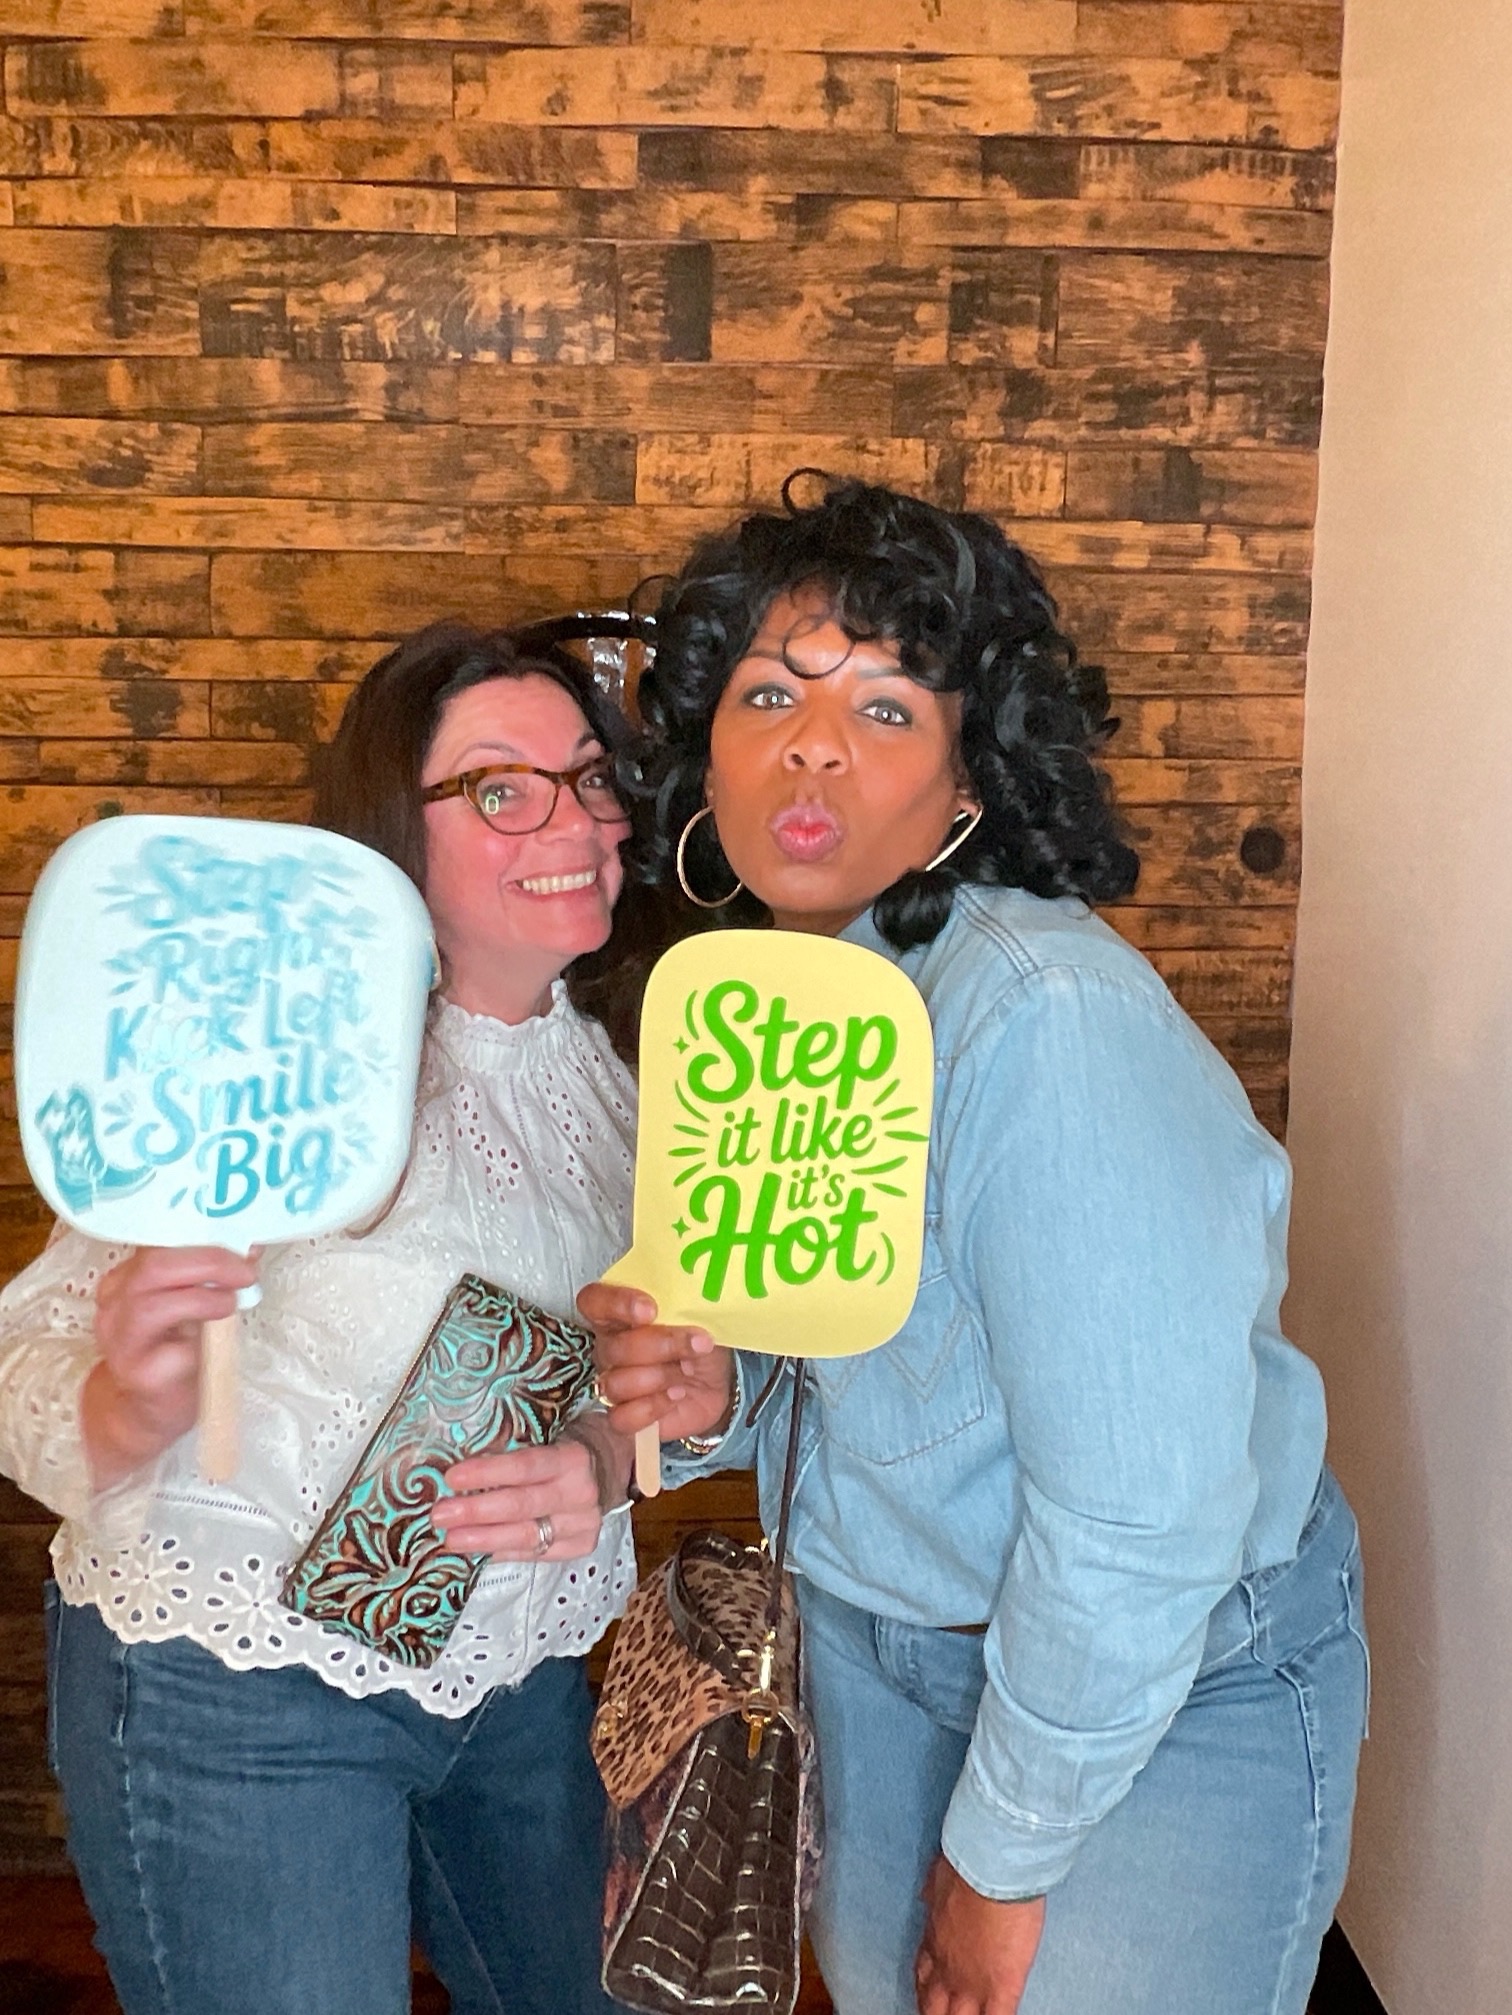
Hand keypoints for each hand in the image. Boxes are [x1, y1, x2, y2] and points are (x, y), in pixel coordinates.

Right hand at [83, 1245, 260, 1491]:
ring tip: (229, 1304)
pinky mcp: (139, 1376)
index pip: (159, 1244)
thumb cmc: (173, 1350)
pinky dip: (199, 1345)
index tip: (244, 1241)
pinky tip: (213, 1346)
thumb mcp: (190, 1304)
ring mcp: (122, 1342)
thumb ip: (211, 1275)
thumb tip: (250, 1246)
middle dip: (208, 1263)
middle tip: (244, 1273)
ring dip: (201, 1299)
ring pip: (151, 1307)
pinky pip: (170, 1354)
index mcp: (126, 1281)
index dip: (203, 1238)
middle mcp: (116, 1307)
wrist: (147, 1410)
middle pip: (153, 1267)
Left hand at [433, 1432, 616, 1560]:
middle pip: (522, 1506)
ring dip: (484, 1539)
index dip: (487, 1473)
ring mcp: (584, 1523)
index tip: (451, 1477)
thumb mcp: (551, 1431)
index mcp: (572, 1457)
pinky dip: (505, 1552)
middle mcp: (581, 1493)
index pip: (525, 1466)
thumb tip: (460, 1460)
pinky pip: (536, 1554)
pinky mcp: (582, 1545)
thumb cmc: (568, 1441)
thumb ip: (516, 1443)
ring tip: (450, 1540)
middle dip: (476, 1512)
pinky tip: (478, 1551)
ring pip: (527, 1536)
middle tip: (440, 1515)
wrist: (613, 1464)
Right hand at [576, 1281, 734, 1443]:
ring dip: (660, 1377)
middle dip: (661, 1345)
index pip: (594, 1301)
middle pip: (614, 1347)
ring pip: (616, 1384)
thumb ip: (682, 1304)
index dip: (616, 1303)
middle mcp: (609, 1348)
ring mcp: (613, 1384)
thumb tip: (685, 1298)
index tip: (651, 1310)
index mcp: (619, 1315)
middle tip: (698, 1344)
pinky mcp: (624, 1418)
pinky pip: (621, 1417)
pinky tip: (675, 1396)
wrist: (716, 1383)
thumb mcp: (698, 1316)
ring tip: (686, 1373)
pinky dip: (653, 1407)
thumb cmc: (699, 1342)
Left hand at [915, 1858, 1044, 2014]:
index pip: (924, 1974)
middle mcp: (947, 1968)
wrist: (991, 1867)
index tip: (927, 1996)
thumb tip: (926, 1896)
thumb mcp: (938, 1876)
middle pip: (933, 2008)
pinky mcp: (1002, 1986)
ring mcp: (973, 1982)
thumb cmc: (965, 1864)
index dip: (925, 1990)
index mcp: (934, 1940)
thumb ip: (933, 1893)